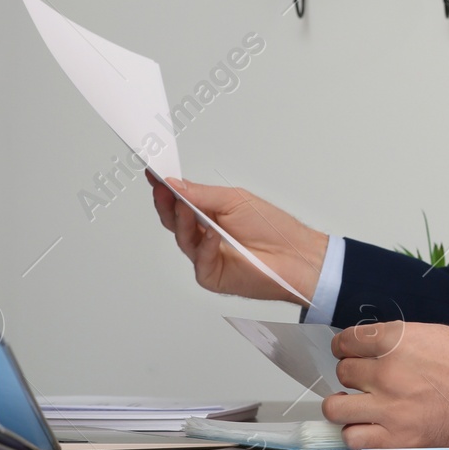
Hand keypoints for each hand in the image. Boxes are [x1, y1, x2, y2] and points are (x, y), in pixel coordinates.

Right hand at [149, 173, 327, 304]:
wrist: (296, 257)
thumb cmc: (273, 228)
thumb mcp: (236, 200)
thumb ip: (202, 194)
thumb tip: (174, 184)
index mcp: (210, 213)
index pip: (180, 200)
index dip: (165, 188)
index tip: (153, 174)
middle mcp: (204, 234)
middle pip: (174, 219)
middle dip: (166, 202)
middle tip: (161, 188)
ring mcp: (206, 255)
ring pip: (183, 238)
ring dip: (183, 220)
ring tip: (184, 206)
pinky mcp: (211, 275)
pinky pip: (200, 260)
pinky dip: (205, 245)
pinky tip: (212, 234)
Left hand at [321, 321, 448, 448]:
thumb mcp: (433, 334)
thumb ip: (395, 340)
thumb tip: (368, 348)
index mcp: (397, 341)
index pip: (345, 341)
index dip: (345, 347)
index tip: (349, 352)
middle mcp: (388, 373)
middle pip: (342, 372)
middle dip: (353, 374)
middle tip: (366, 379)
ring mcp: (391, 408)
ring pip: (336, 407)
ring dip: (345, 404)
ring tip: (358, 404)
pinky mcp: (399, 439)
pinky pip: (354, 437)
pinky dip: (357, 432)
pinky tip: (369, 426)